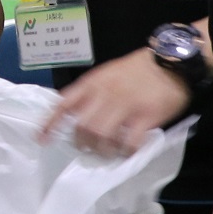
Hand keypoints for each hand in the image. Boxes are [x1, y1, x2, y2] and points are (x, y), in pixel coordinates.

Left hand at [43, 47, 191, 155]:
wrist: (170, 61)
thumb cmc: (137, 70)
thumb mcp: (107, 74)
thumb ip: (91, 92)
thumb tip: (77, 115)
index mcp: (92, 83)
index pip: (64, 105)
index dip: (50, 124)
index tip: (41, 139)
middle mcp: (105, 94)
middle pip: (82, 127)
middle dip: (81, 143)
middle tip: (88, 149)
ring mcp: (125, 105)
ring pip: (101, 136)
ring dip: (102, 150)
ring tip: (107, 153)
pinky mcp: (146, 116)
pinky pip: (130, 142)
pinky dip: (125, 152)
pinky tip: (127, 152)